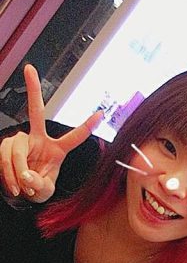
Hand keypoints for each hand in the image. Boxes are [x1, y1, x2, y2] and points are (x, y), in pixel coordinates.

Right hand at [0, 64, 102, 202]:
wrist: (19, 193)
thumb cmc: (36, 188)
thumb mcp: (44, 192)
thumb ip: (39, 185)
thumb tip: (26, 176)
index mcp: (56, 150)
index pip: (74, 137)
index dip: (87, 126)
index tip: (100, 114)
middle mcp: (38, 139)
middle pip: (35, 111)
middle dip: (32, 89)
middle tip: (29, 69)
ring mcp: (21, 141)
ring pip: (17, 153)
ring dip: (18, 174)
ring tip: (22, 189)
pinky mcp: (6, 146)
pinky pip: (5, 159)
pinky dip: (8, 176)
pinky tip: (14, 187)